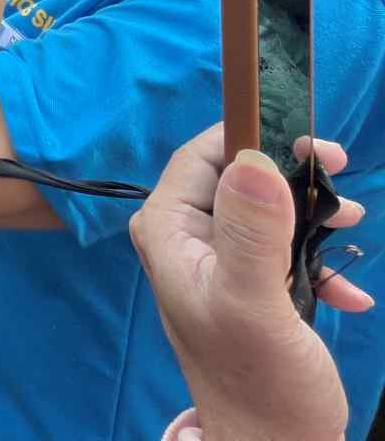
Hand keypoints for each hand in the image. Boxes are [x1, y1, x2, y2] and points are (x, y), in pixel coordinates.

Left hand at [129, 125, 367, 440]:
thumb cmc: (259, 381)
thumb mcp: (255, 302)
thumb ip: (251, 232)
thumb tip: (252, 159)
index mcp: (168, 232)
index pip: (200, 156)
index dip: (253, 137)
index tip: (311, 142)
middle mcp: (184, 240)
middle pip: (237, 176)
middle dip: (289, 173)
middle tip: (339, 175)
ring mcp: (217, 263)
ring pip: (264, 209)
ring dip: (309, 213)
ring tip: (350, 224)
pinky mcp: (249, 286)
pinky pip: (284, 249)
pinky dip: (320, 261)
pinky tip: (351, 295)